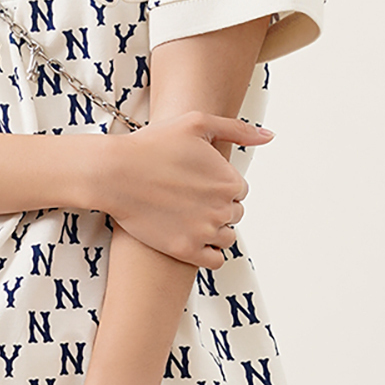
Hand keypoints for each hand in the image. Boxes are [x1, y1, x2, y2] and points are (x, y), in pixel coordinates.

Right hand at [99, 111, 267, 266]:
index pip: (239, 190)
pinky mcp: (186, 250)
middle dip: (217, 207)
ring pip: (226, 238)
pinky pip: (214, 261)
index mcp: (229, 181)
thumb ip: (237, 129)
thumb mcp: (196, 123)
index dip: (219, 185)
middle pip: (234, 214)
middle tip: (189, 197)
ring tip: (188, 217)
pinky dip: (209, 253)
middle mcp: (223, 209)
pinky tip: (192, 239)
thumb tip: (269, 136)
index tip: (198, 180)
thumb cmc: (152, 144)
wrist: (115, 173)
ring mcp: (205, 232)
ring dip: (214, 230)